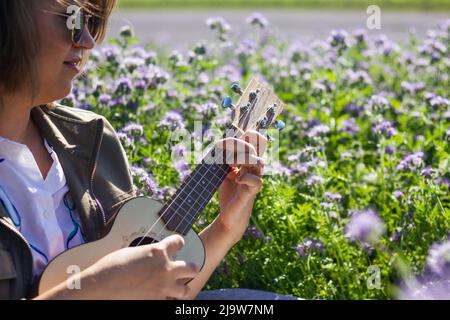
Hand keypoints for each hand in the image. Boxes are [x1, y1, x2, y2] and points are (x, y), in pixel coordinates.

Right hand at [80, 235, 198, 299]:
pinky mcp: (156, 301)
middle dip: (191, 267)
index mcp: (158, 251)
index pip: (178, 242)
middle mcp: (165, 268)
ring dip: (181, 288)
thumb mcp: (133, 252)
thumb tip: (153, 256)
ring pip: (185, 290)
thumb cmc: (111, 266)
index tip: (178, 243)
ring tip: (178, 287)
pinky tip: (162, 296)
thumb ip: (149, 253)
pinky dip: (167, 299)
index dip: (178, 242)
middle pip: (191, 267)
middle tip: (188, 268)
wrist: (101, 286)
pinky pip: (168, 301)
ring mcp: (162, 287)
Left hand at [214, 130, 267, 241]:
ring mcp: (255, 179)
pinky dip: (245, 177)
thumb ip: (224, 157)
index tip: (227, 139)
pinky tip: (236, 179)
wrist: (228, 216)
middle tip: (225, 149)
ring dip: (242, 158)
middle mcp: (255, 168)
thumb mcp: (223, 171)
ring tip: (230, 164)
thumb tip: (221, 142)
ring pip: (258, 161)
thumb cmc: (228, 192)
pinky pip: (256, 181)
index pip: (257, 140)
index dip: (248, 133)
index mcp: (250, 160)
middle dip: (240, 144)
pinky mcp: (252, 193)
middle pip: (257, 145)